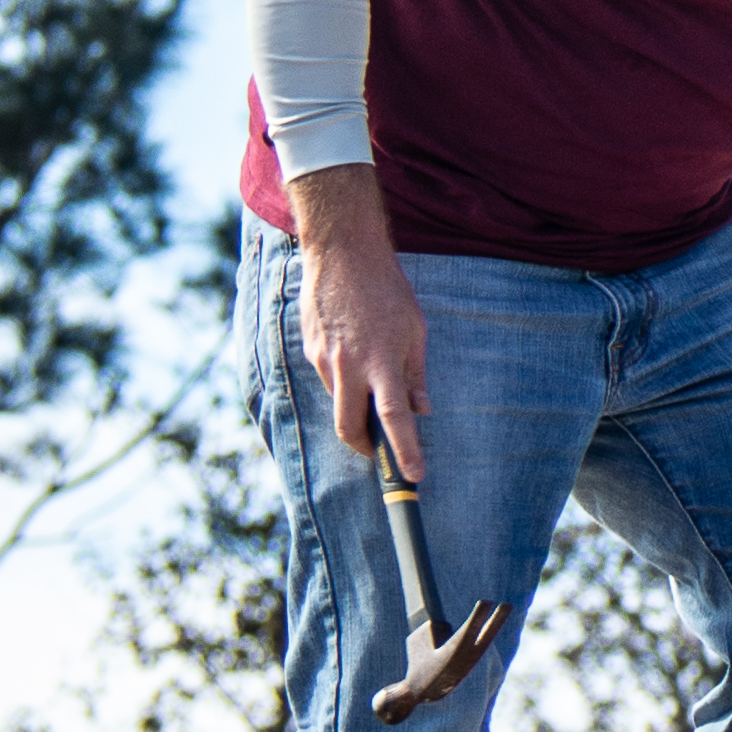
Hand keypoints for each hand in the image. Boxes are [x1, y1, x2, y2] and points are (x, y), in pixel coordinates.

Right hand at [287, 167, 428, 477]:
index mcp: (382, 362)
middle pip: (350, 428)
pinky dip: (345, 382)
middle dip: (364, 448)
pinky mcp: (310, 352)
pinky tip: (355, 355)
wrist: (343, 255)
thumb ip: (415, 374)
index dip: (404, 451)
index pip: (394, 418)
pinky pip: (329, 380)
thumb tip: (421, 410)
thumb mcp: (415, 330)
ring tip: (372, 381)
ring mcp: (325, 361)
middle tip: (380, 452)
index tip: (413, 476)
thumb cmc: (388, 292)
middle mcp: (349, 367)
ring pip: (339, 403)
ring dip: (355, 408)